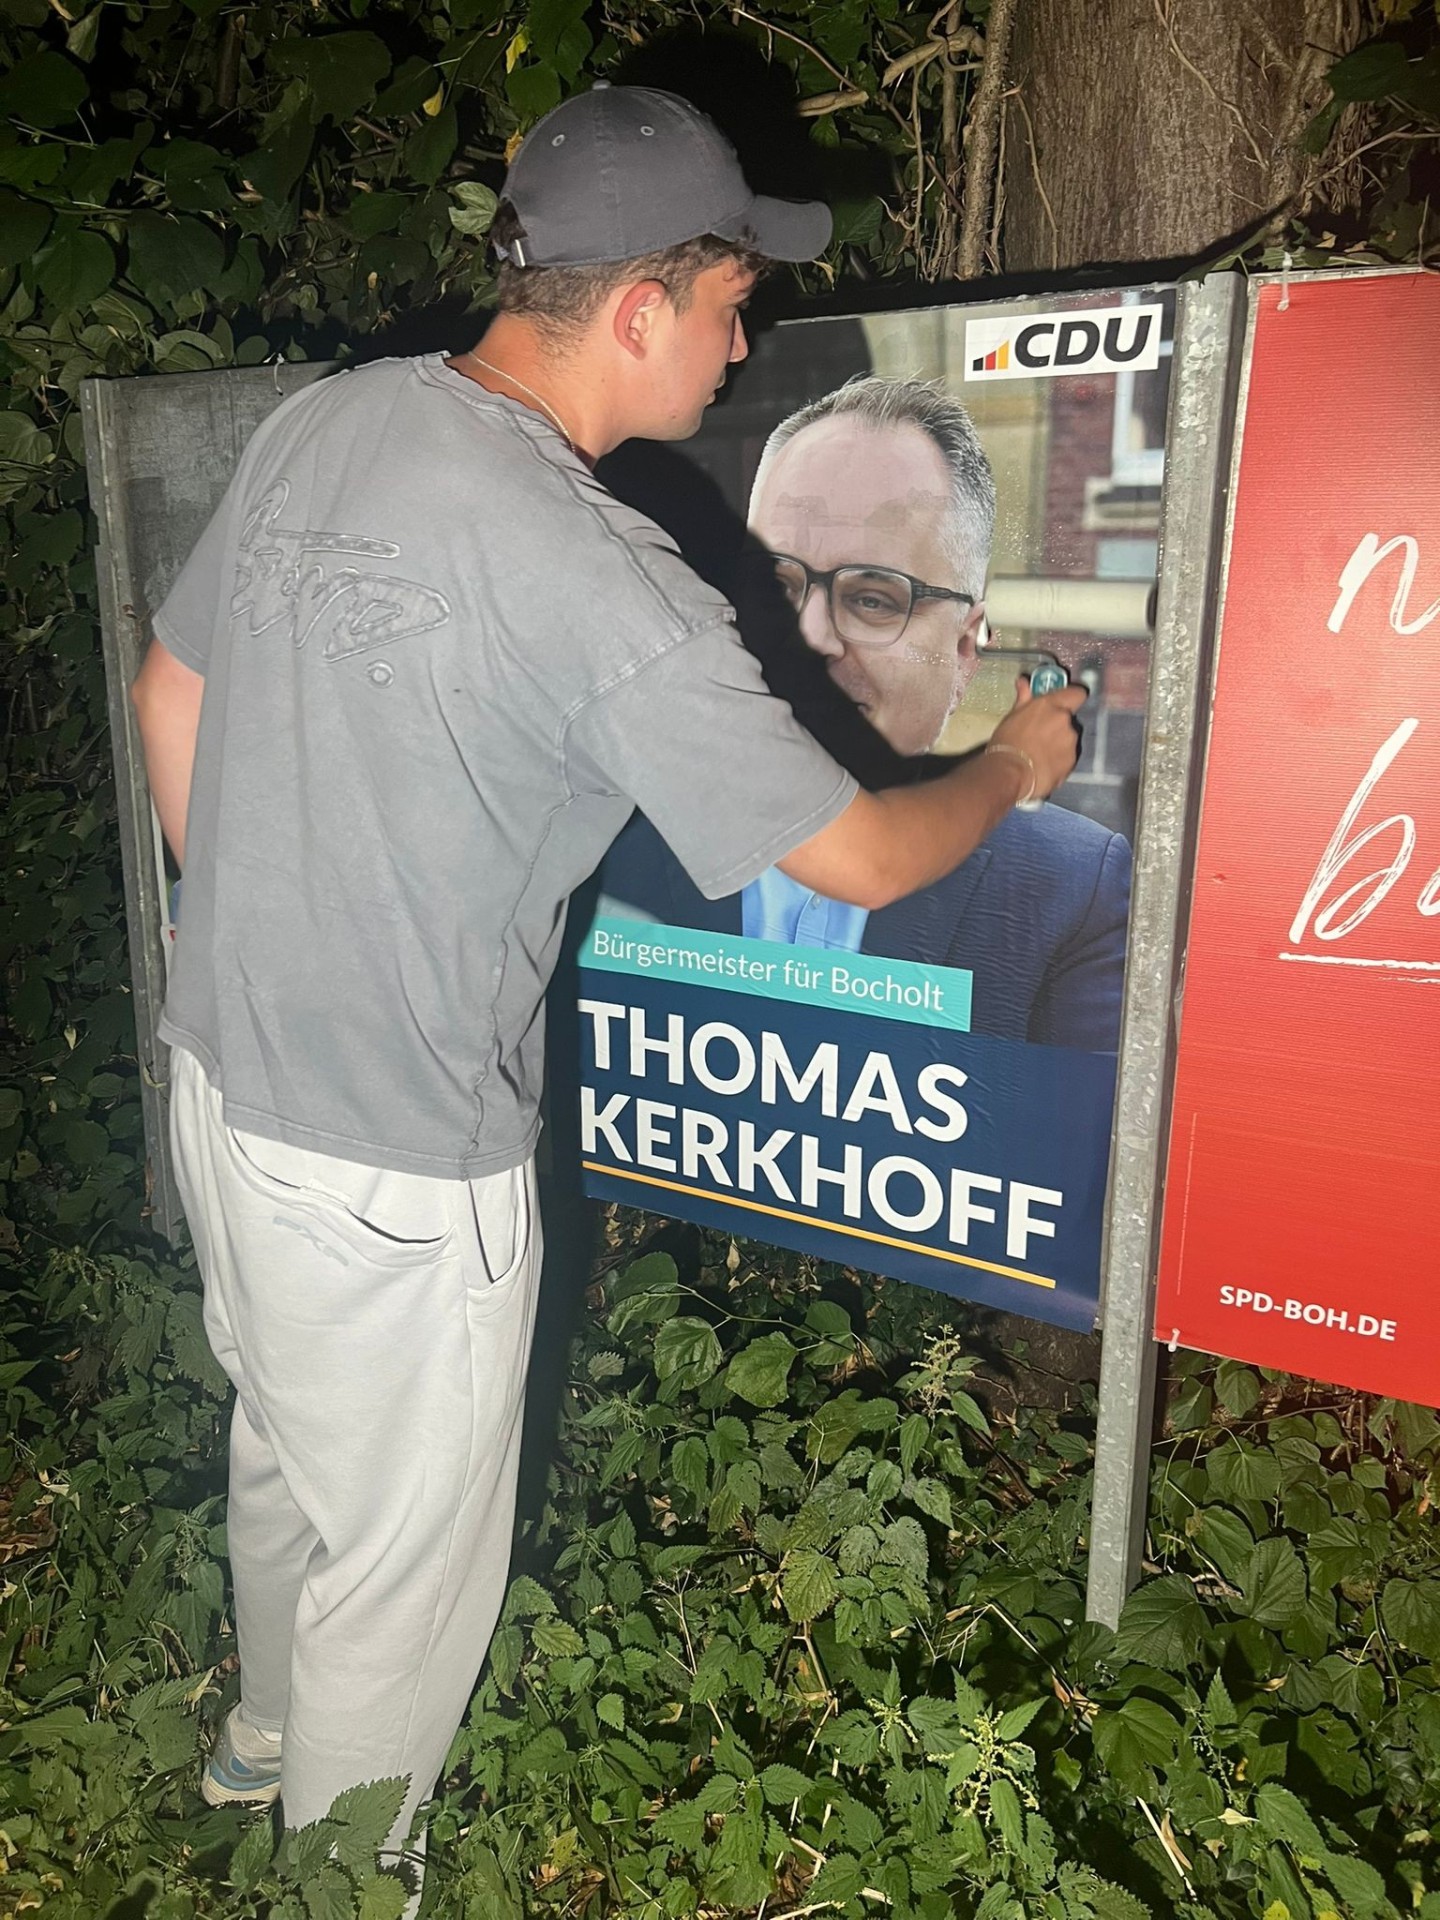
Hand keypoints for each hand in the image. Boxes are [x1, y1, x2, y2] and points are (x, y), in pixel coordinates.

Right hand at [989, 675, 1087, 799]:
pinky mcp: (1071, 763)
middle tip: (1039, 736)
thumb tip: (1023, 682)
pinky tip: (1043, 767)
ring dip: (1058, 744)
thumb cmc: (1006, 743)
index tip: (1062, 702)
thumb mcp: (1011, 718)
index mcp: (1051, 706)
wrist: (1010, 774)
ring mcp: (1070, 743)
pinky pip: (1066, 758)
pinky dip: (1058, 761)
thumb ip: (1024, 699)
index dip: (1071, 697)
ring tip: (1039, 755)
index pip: (1077, 694)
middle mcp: (1066, 721)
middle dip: (1057, 726)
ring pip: (1068, 740)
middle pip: (1068, 720)